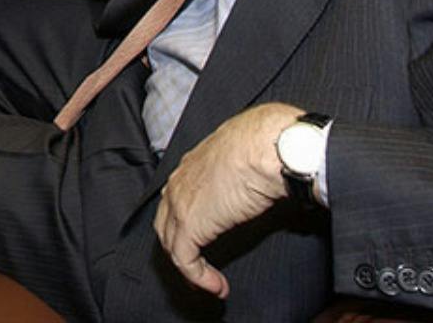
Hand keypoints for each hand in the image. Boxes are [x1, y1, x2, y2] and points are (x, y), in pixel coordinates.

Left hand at [155, 102, 299, 297]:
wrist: (266, 147)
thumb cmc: (264, 145)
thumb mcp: (243, 157)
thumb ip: (238, 172)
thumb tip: (255, 183)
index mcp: (191, 165)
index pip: (175, 199)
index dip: (184, 224)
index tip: (201, 243)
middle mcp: (179, 183)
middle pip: (166, 224)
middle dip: (179, 249)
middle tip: (199, 269)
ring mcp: (180, 203)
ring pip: (171, 244)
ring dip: (190, 268)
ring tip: (209, 283)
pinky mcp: (190, 224)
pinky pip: (184, 259)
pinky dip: (198, 277)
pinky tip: (216, 286)